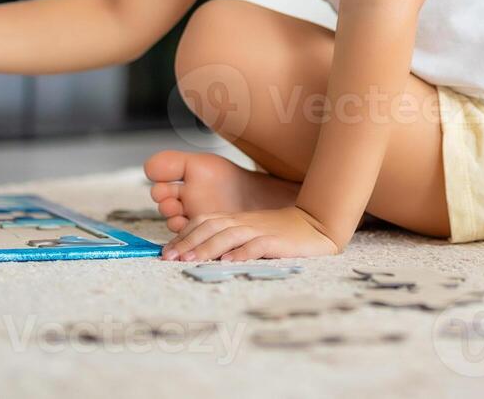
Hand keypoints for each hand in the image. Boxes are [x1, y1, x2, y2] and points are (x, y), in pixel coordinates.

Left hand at [159, 206, 340, 262]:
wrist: (315, 224)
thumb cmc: (281, 233)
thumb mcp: (250, 233)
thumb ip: (229, 241)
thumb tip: (201, 256)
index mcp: (235, 220)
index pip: (203, 222)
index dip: (184, 235)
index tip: (167, 252)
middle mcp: (243, 222)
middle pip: (210, 227)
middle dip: (188, 242)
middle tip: (169, 258)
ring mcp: (260, 230)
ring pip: (228, 235)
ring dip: (207, 248)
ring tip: (191, 260)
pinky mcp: (276, 241)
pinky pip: (256, 246)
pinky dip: (241, 253)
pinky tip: (229, 263)